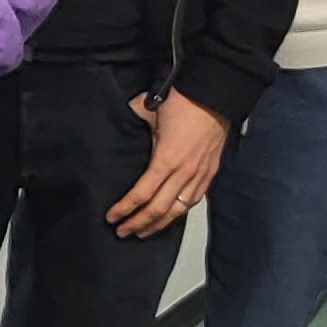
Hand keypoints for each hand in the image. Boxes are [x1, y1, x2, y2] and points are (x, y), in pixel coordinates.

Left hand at [107, 91, 228, 237]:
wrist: (216, 94)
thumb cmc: (183, 100)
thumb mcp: (148, 109)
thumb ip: (132, 120)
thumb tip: (120, 123)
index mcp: (166, 159)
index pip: (141, 194)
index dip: (125, 208)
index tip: (111, 217)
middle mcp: (184, 173)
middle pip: (158, 209)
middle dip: (138, 223)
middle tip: (122, 232)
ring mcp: (199, 175)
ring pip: (177, 210)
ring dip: (158, 224)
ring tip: (142, 232)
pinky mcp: (210, 173)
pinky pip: (193, 201)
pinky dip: (178, 213)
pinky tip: (169, 217)